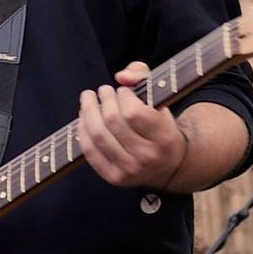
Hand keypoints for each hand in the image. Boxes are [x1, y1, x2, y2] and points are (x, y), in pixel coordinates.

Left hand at [76, 61, 187, 190]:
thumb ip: (143, 75)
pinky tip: (83, 118)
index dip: (123, 96)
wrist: (170, 165)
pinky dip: (82, 131)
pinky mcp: (114, 178)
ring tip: (88, 99)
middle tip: (103, 90)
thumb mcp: (160, 97)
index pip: (134, 113)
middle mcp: (148, 157)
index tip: (122, 91)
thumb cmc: (161, 126)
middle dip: (104, 100)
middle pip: (112, 121)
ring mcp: (130, 170)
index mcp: (165, 138)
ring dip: (88, 111)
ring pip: (98, 135)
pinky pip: (90, 151)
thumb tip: (122, 76)